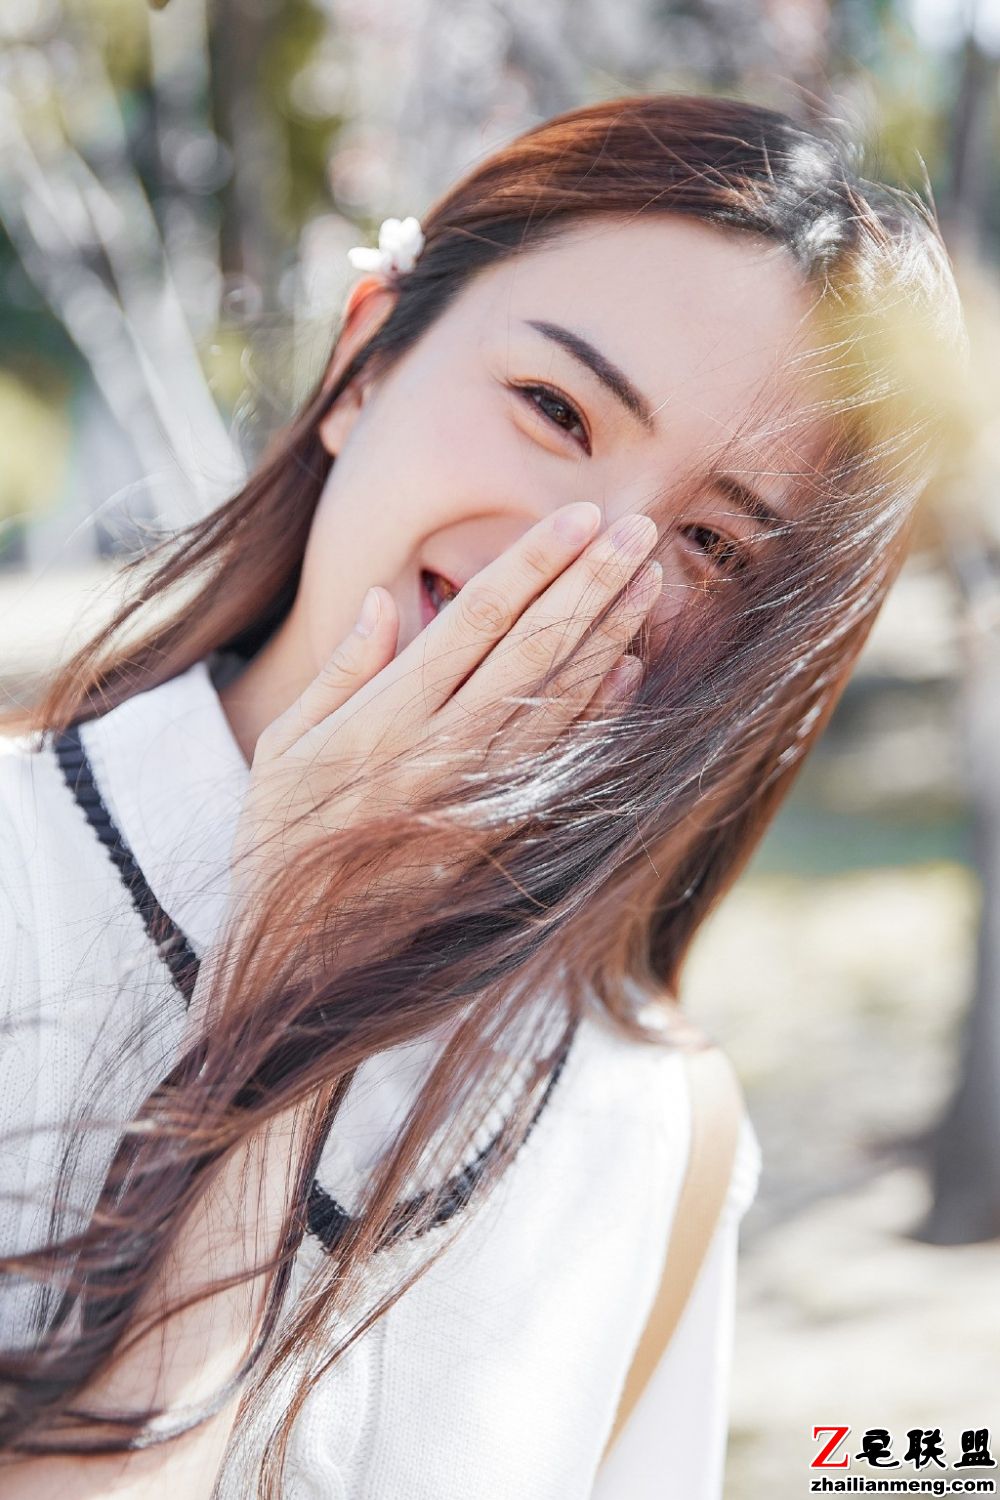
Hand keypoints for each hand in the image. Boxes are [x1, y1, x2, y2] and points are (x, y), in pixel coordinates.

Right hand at [227, 502, 660, 925]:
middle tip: (638, 527)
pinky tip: (629, 667)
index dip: (533, 562)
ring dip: (610, 635)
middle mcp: (442, 750)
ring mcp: (480, 795)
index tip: (578, 515)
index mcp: (387, 716)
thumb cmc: (283, 835)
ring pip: (560, 700)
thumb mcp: (286, 744)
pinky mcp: (501, 833)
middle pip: (534, 649)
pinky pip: (562, 761)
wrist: (303, 952)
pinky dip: (600, 712)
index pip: (476, 618)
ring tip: (647, 580)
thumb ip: (340, 671)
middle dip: (590, 583)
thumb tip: (379, 598)